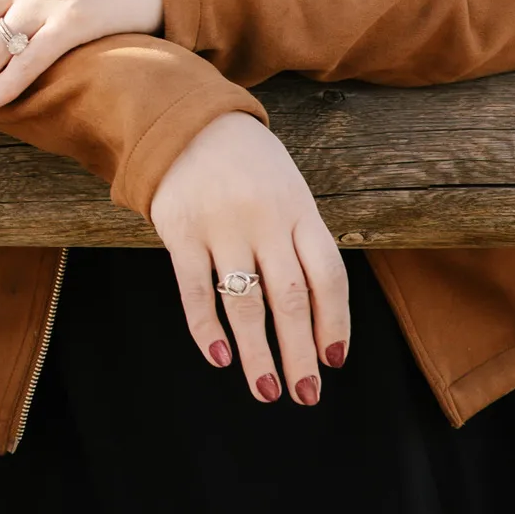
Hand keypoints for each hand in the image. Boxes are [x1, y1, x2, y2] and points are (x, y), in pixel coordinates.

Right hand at [147, 113, 349, 406]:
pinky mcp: (180, 228)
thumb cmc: (247, 164)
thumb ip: (301, 239)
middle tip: (305, 395)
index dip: (334, 321)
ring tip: (266, 390)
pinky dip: (206, 327)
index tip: (333, 360)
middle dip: (300, 353)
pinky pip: (195, 288)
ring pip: (245, 302)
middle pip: (290, 298)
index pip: (328, 275)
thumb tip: (317, 313)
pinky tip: (218, 356)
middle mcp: (265, 219)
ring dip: (257, 352)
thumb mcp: (287, 188)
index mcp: (300, 209)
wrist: (185, 118)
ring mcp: (221, 224)